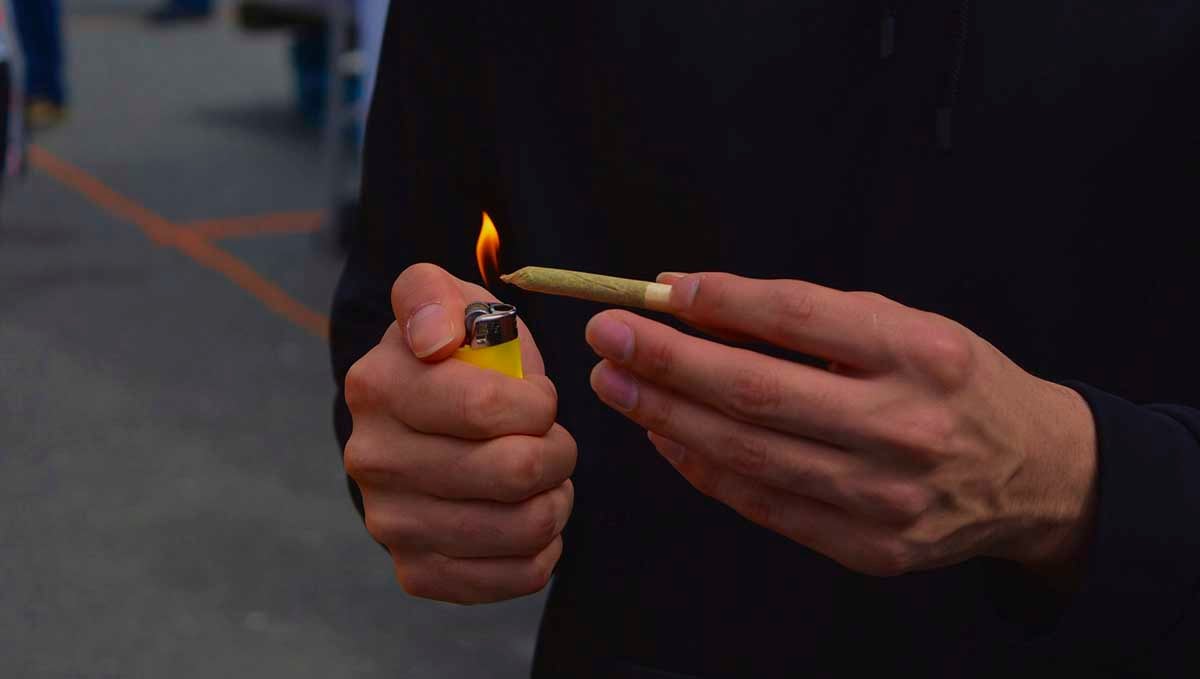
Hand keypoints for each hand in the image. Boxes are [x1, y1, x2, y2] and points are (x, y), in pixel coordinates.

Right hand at [344, 264, 575, 602]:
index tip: (538, 399)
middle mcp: (373, 459)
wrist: (420, 421)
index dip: (538, 405)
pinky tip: (528, 514)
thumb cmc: (453, 355)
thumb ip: (431, 297)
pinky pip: (515, 576)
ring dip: (557, 498)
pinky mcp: (417, 572)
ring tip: (545, 476)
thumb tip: (433, 340)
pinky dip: (545, 546)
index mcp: (379, 386)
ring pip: (523, 528)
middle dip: (558, 451)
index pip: (486, 408)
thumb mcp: (443, 300)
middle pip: (513, 472)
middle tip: (552, 440)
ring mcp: (391, 523)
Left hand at [586, 273, 1096, 577]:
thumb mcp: (901, 325)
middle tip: (610, 336)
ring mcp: (885, 498)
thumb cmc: (956, 385)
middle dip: (667, 361)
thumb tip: (691, 295)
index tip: (658, 291)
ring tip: (619, 383)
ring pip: (747, 454)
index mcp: (919, 354)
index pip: (796, 319)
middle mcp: (904, 427)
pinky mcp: (869, 549)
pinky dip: (704, 467)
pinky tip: (665, 436)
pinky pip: (763, 504)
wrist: (1035, 474)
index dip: (719, 303)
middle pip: (756, 391)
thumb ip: (804, 314)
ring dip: (667, 416)